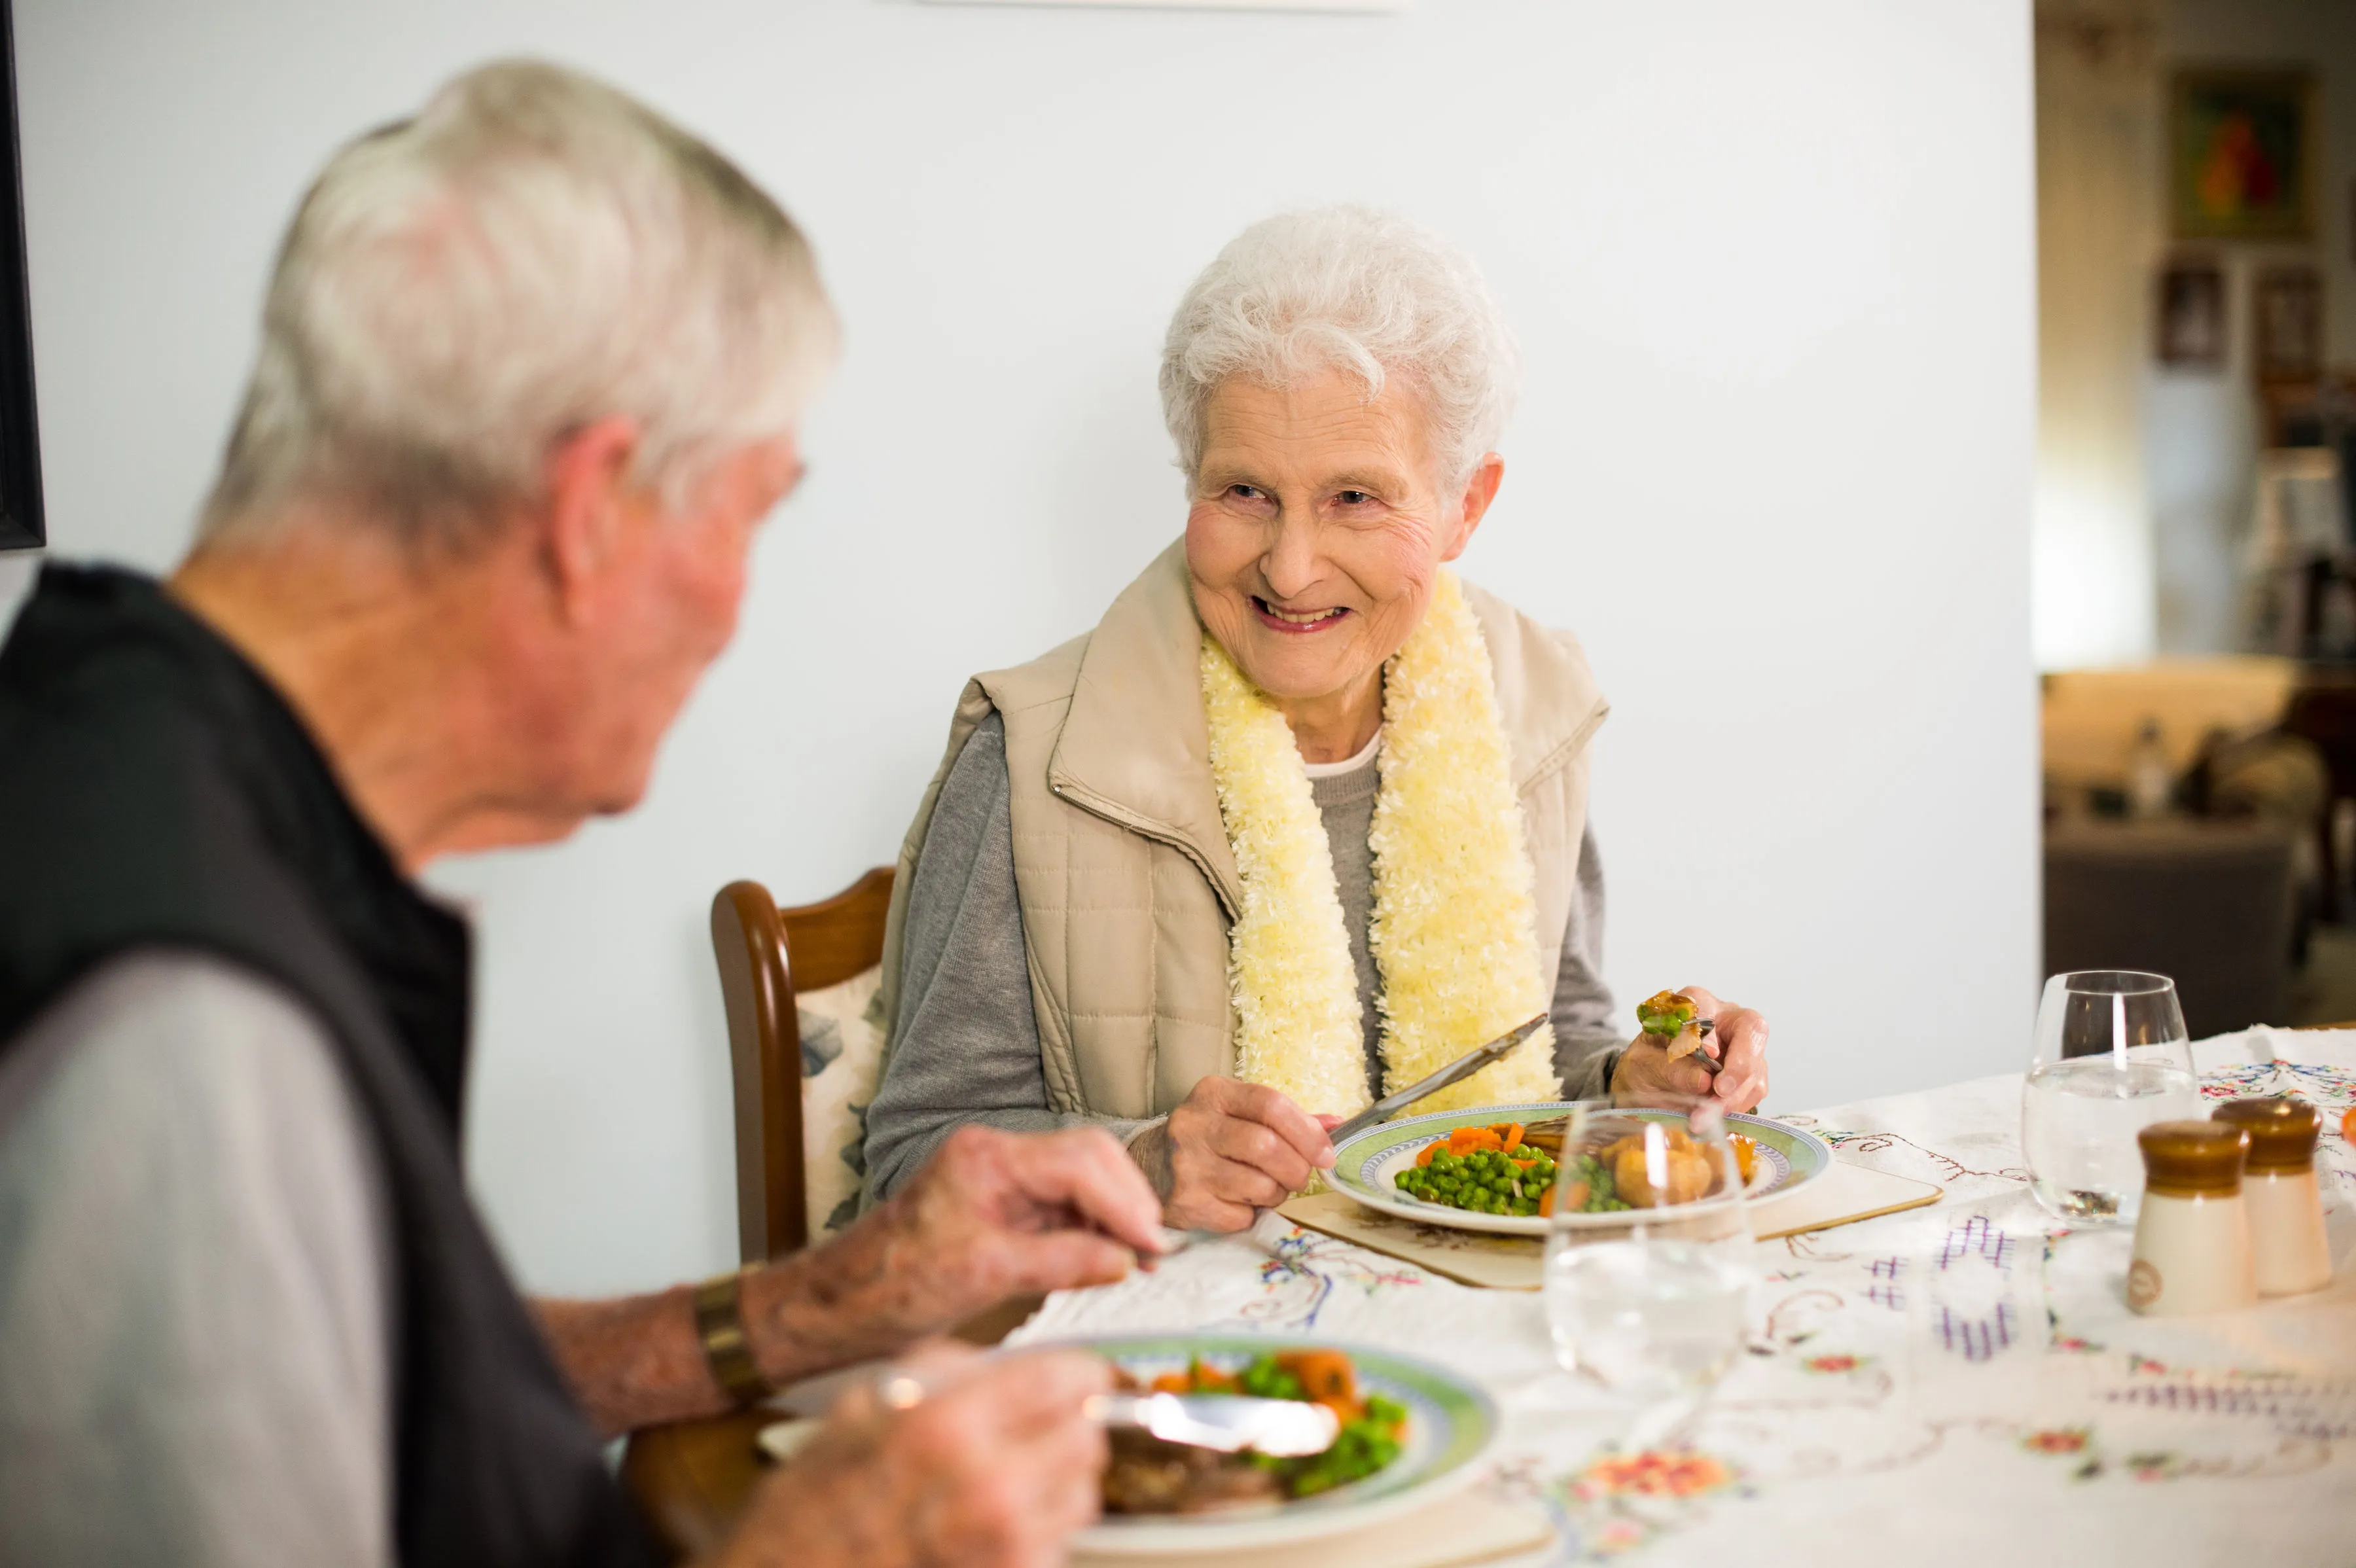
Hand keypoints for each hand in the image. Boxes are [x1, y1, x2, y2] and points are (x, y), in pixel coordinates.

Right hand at [722, 1341, 1108, 1567]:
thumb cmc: (813, 1505)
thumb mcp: (865, 1402)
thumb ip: (949, 1371)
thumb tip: (1012, 1363)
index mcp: (948, 1425)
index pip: (1068, 1380)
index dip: (1074, 1372)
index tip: (1072, 1375)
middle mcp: (988, 1486)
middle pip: (1088, 1435)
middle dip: (1066, 1425)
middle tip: (1037, 1426)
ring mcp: (1005, 1546)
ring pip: (1084, 1492)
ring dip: (1057, 1479)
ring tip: (1010, 1478)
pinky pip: (1059, 1543)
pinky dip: (1039, 1529)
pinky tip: (993, 1524)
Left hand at [746, 1125, 1163, 1380]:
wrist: (844, 1302)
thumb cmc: (895, 1285)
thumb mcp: (986, 1276)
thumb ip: (1061, 1262)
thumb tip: (1125, 1261)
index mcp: (986, 1157)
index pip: (1079, 1162)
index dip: (1125, 1203)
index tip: (1152, 1245)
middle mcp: (995, 1155)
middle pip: (1088, 1157)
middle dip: (1127, 1200)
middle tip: (1155, 1250)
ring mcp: (999, 1177)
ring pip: (1080, 1179)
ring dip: (1114, 1215)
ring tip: (1141, 1258)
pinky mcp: (1002, 1204)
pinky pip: (1062, 1204)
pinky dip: (1091, 1228)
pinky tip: (1110, 1257)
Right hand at [1130, 1075, 1334, 1231]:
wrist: (1146, 1168)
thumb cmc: (1207, 1139)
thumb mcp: (1238, 1114)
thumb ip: (1286, 1119)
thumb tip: (1338, 1124)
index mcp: (1213, 1094)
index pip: (1271, 1104)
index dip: (1308, 1132)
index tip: (1326, 1154)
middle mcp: (1195, 1124)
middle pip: (1267, 1147)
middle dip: (1296, 1168)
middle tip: (1298, 1178)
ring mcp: (1186, 1165)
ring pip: (1259, 1185)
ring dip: (1275, 1194)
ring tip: (1266, 1190)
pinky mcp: (1185, 1203)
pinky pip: (1241, 1216)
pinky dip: (1250, 1214)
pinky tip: (1237, 1203)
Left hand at [1610, 985, 1768, 1112]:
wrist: (1647, 1086)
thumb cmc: (1645, 1065)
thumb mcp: (1644, 1065)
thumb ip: (1671, 1068)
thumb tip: (1704, 1080)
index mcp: (1693, 1005)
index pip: (1710, 1008)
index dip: (1714, 1034)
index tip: (1708, 1055)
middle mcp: (1725, 1020)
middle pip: (1751, 1032)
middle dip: (1739, 1067)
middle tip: (1719, 1093)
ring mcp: (1742, 1047)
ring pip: (1755, 1067)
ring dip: (1734, 1097)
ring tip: (1704, 1117)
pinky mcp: (1749, 1074)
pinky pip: (1754, 1089)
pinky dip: (1735, 1107)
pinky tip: (1713, 1117)